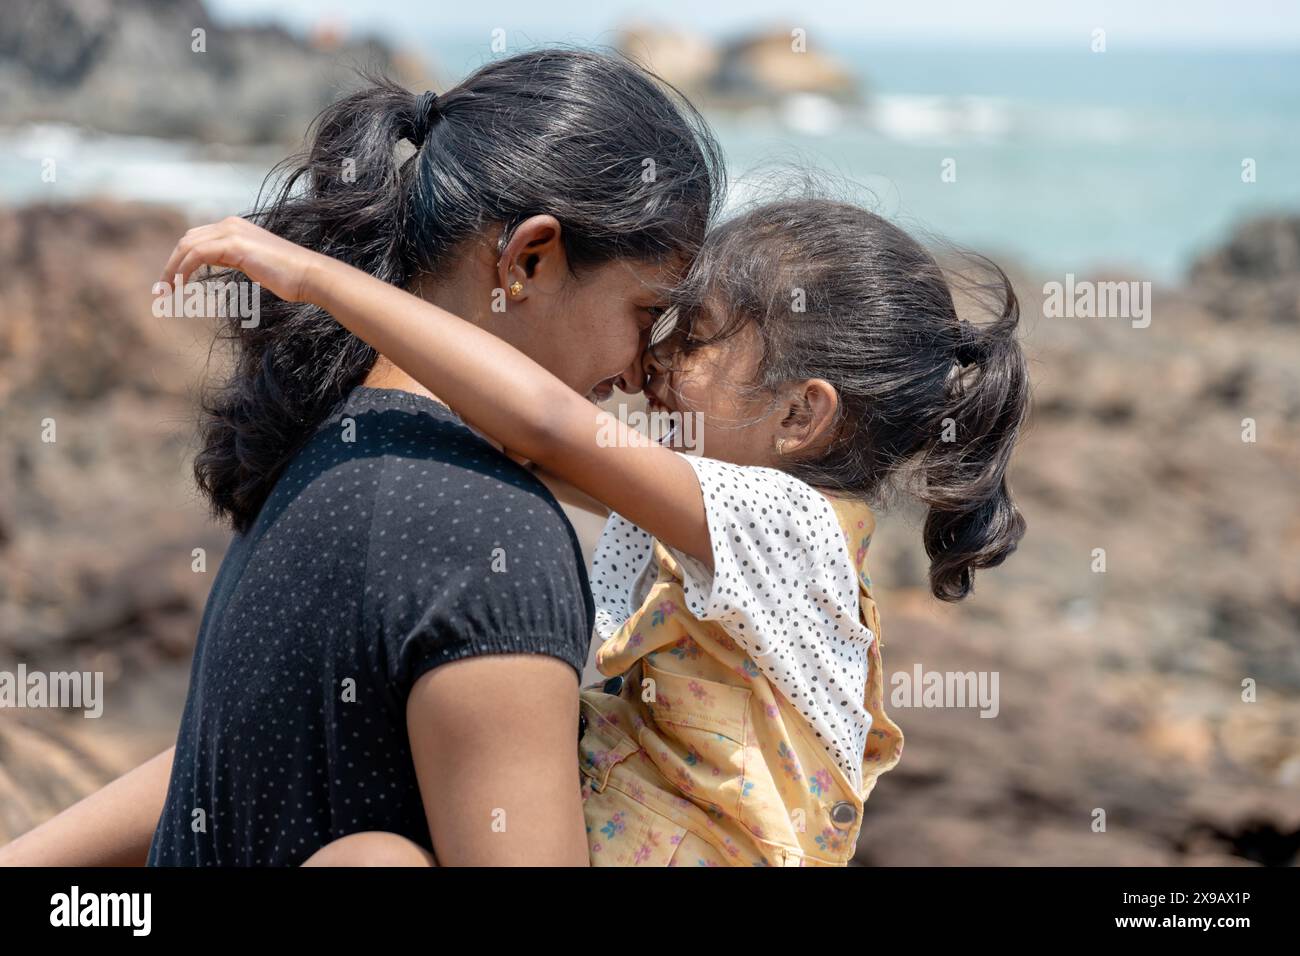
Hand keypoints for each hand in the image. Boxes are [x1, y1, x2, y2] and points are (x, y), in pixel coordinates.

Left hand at [157, 216, 326, 303]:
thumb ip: (236, 260)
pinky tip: (179, 287)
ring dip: (172, 270)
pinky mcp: (233, 244)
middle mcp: (231, 224)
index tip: (173, 283)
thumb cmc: (290, 278)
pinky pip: (196, 255)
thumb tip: (221, 267)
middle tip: (162, 291)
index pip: (197, 239)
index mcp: (236, 227)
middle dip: (171, 265)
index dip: (180, 260)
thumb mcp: (256, 265)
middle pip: (187, 241)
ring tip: (166, 293)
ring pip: (187, 247)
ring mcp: (232, 232)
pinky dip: (183, 271)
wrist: (310, 276)